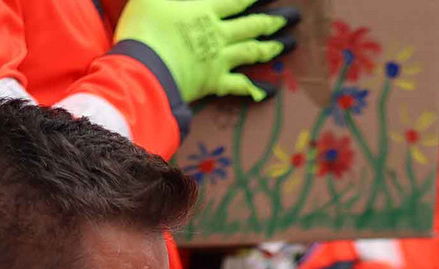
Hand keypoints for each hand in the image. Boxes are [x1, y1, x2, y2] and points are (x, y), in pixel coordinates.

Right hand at [114, 0, 295, 103]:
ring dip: (273, 47)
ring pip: (252, 51)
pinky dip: (256, 88)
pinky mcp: (214, 82)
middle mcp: (218, 32)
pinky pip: (241, 86)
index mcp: (204, 9)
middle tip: (295, 16)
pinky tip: (271, 90)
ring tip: (290, 43)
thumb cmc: (144, 27)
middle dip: (275, 18)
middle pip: (252, 24)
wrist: (143, 68)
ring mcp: (219, 59)